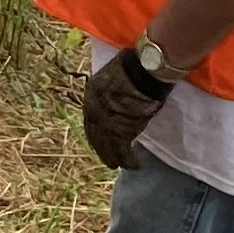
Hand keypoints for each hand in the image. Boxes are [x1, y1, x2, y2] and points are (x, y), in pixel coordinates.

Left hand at [81, 50, 172, 168]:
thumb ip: (111, 90)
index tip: (100, 140)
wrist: (143, 69)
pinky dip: (129, 160)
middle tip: (109, 160)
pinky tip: (136, 165)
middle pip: (95, 134)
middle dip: (102, 148)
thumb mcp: (114, 75)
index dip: (96, 131)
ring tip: (119, 166)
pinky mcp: (122, 131)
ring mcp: (106, 121)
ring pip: (108, 146)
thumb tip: (116, 95)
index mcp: (91, 93)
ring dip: (114, 157)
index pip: (90, 118)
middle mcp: (94, 109)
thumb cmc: (133, 66)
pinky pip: (124, 151)